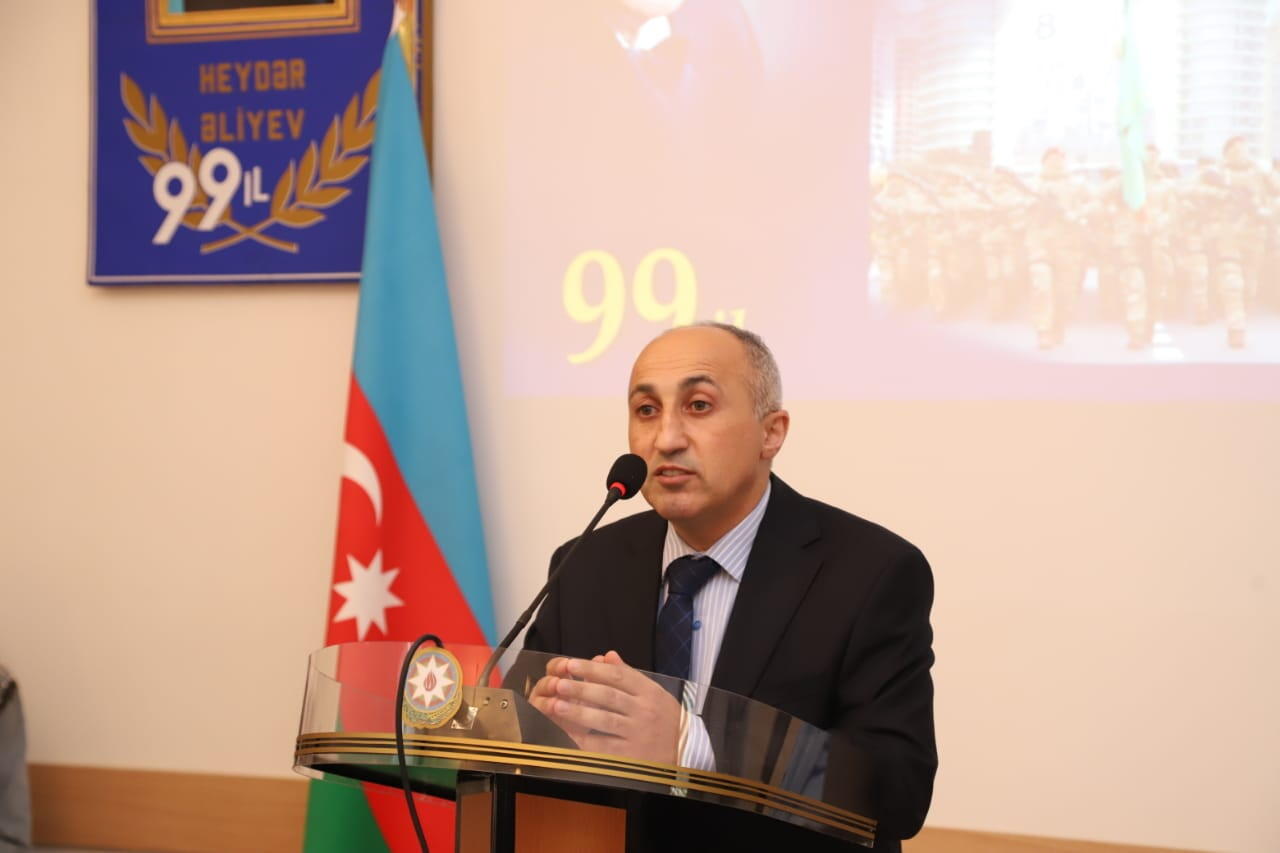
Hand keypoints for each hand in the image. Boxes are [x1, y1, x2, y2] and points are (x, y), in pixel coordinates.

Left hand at [528, 650, 682, 763]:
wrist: (687, 752)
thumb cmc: (667, 719)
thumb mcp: (655, 692)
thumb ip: (630, 675)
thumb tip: (607, 656)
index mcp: (649, 692)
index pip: (618, 676)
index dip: (593, 669)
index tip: (571, 665)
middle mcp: (644, 710)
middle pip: (608, 695)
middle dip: (581, 688)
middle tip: (559, 682)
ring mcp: (638, 733)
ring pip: (604, 720)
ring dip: (578, 712)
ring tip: (557, 705)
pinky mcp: (631, 755)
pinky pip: (605, 746)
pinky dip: (586, 740)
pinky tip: (569, 733)